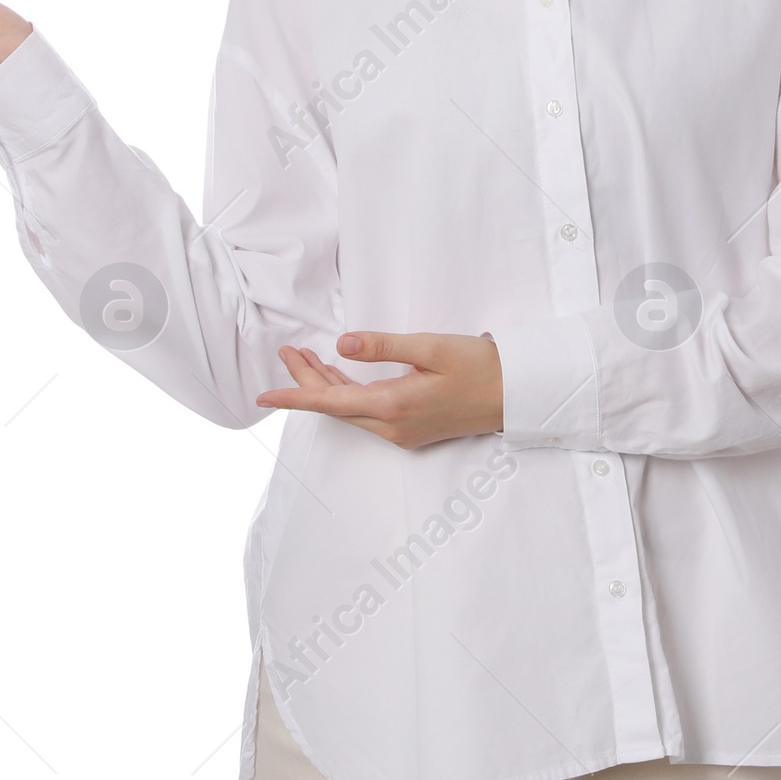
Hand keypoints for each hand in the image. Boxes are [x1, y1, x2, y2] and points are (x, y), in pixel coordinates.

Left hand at [254, 333, 503, 448]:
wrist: (516, 394)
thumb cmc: (480, 366)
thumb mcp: (431, 346)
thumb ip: (384, 346)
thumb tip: (342, 345)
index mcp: (394, 406)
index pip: (330, 402)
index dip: (295, 395)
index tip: (264, 395)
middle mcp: (393, 427)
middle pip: (336, 406)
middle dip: (307, 381)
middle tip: (288, 352)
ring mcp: (403, 433)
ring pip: (351, 411)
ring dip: (327, 386)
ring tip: (306, 359)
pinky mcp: (412, 431)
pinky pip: (367, 415)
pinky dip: (348, 394)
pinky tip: (341, 377)